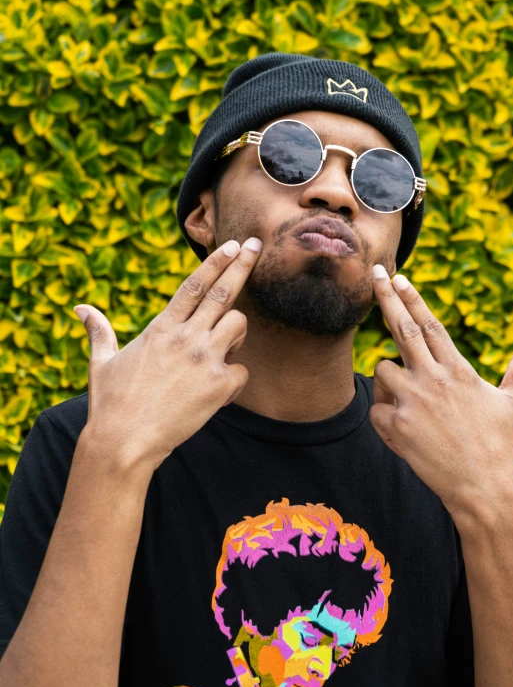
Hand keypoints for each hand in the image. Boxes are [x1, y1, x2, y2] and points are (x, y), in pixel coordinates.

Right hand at [73, 237, 262, 477]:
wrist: (123, 442)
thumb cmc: (110, 403)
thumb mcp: (101, 362)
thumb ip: (99, 331)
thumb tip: (81, 309)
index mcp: (160, 328)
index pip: (193, 285)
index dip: (215, 262)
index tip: (233, 245)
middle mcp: (185, 337)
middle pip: (223, 293)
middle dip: (243, 266)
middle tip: (258, 246)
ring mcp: (203, 359)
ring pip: (239, 325)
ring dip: (235, 334)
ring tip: (220, 352)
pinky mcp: (217, 385)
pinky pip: (242, 371)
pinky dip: (233, 380)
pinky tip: (215, 394)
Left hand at [369, 265, 512, 520]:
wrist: (486, 491)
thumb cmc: (502, 446)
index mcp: (460, 371)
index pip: (431, 326)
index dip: (414, 299)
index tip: (400, 278)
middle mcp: (434, 380)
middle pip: (402, 330)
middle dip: (386, 298)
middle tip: (375, 275)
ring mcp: (413, 403)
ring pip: (382, 371)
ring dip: (389, 378)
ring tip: (411, 402)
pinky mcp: (398, 427)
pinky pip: (376, 408)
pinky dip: (384, 413)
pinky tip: (404, 429)